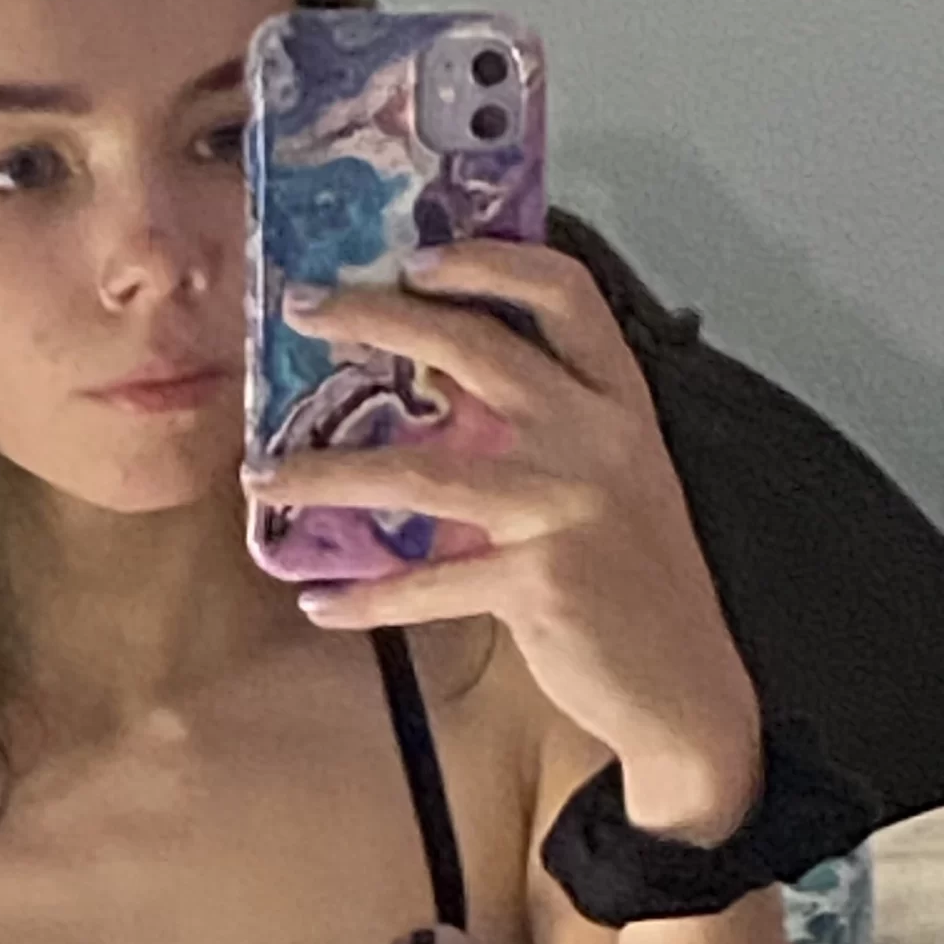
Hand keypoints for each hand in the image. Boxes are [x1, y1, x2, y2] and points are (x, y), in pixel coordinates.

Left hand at [242, 241, 762, 822]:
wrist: (682, 685)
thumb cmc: (634, 585)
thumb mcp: (610, 486)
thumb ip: (546, 437)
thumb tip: (441, 404)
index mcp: (619, 404)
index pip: (565, 294)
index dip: (491, 264)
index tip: (418, 258)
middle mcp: (595, 439)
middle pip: (474, 350)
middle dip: (379, 319)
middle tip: (305, 310)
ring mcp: (564, 508)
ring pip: (421, 471)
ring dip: (329, 472)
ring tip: (261, 475)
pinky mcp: (536, 582)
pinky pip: (428, 584)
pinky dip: (368, 599)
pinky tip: (320, 604)